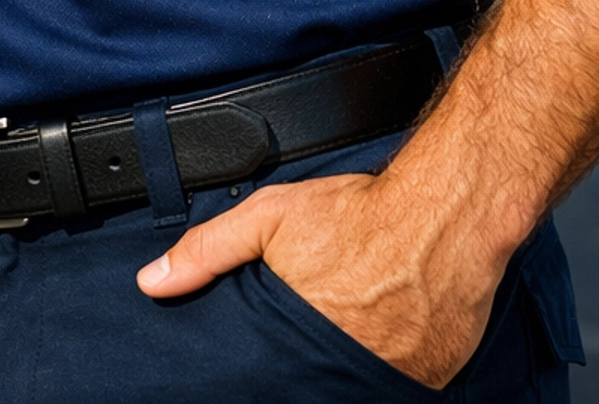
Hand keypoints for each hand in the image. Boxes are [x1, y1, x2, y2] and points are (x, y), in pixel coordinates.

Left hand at [136, 167, 504, 388]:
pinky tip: (386, 333)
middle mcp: (345, 369)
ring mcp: (391, 379)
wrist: (445, 213)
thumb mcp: (269, 217)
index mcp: (301, 340)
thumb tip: (153, 282)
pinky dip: (389, 365)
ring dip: (348, 365)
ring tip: (352, 327)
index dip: (263, 375)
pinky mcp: (431, 378)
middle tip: (316, 330)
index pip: (270, 382)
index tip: (264, 363)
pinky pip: (400, 383)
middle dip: (304, 368)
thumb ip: (208, 250)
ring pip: (355, 384)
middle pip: (311, 384)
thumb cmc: (359, 214)